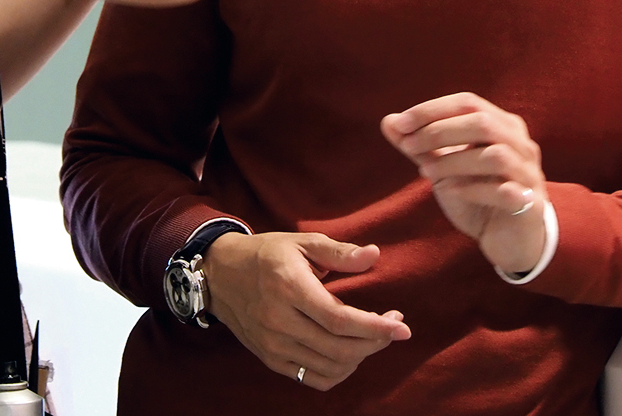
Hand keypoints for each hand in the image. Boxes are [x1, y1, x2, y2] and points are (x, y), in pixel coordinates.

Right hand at [201, 231, 410, 390]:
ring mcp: (273, 345)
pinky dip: (338, 372)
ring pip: (329, 367)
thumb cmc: (266, 254)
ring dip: (361, 357)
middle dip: (375, 342)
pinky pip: (311, 378)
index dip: (375, 327)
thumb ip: (339, 252)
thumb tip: (374, 255)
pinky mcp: (270, 359)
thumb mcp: (302, 242)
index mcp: (289, 288)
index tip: (401, 326)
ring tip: (373, 337)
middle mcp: (279, 321)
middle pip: (339, 348)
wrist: (220, 274)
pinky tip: (350, 354)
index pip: (339, 319)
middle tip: (392, 327)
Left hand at [381, 93, 548, 274]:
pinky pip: (503, 191)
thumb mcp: (446, 169)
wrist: (511, 240)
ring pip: (495, 155)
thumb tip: (389, 122)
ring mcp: (528, 174)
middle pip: (483, 123)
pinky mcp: (529, 205)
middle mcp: (522, 144)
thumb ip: (421, 146)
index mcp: (503, 125)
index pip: (468, 102)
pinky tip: (448, 191)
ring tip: (425, 172)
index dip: (433, 109)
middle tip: (408, 146)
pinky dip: (471, 189)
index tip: (400, 123)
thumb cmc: (478, 196)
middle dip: (440, 131)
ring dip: (453, 161)